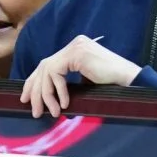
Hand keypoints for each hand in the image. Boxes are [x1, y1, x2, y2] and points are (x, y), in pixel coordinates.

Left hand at [17, 35, 141, 117]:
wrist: (129, 81)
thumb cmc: (111, 84)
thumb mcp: (85, 81)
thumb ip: (68, 83)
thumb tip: (50, 98)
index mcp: (75, 49)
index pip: (48, 64)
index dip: (35, 81)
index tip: (27, 98)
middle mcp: (73, 45)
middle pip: (44, 66)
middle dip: (35, 88)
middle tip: (32, 107)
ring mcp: (75, 47)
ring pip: (48, 70)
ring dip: (46, 94)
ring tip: (51, 112)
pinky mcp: (77, 54)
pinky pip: (57, 73)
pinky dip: (58, 90)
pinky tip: (64, 103)